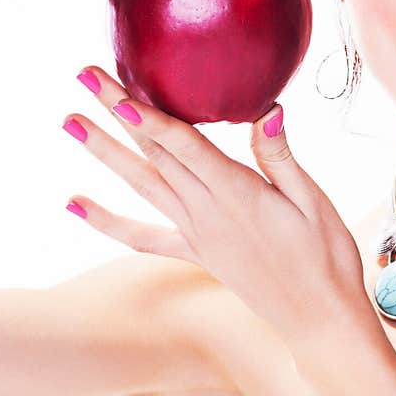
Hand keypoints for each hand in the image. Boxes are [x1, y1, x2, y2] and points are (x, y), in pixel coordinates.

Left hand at [60, 66, 366, 345]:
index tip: (115, 91)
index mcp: (238, 195)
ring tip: (70, 123)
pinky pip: (144, 237)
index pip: (185, 146)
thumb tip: (266, 110)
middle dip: (117, 113)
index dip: (149, 116)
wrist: (318, 318)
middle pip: (155, 154)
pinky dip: (107, 222)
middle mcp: (208, 213)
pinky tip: (75, 204)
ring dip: (104, 152)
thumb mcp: (314, 202)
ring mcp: (197, 234)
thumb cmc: (325, 256)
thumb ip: (280, 157)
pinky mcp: (196, 253)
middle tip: (84, 77)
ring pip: (142, 184)